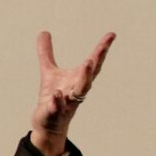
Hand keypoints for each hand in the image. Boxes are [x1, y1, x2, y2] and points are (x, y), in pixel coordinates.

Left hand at [31, 29, 114, 155]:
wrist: (47, 123)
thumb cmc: (53, 97)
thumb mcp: (49, 72)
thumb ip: (46, 53)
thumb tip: (44, 32)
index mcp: (78, 79)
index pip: (94, 63)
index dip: (102, 49)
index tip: (111, 35)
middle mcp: (77, 90)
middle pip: (89, 77)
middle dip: (95, 64)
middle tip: (100, 50)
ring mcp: (67, 102)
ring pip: (79, 92)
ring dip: (84, 79)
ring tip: (87, 64)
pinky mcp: (54, 113)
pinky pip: (57, 107)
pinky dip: (57, 101)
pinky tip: (56, 94)